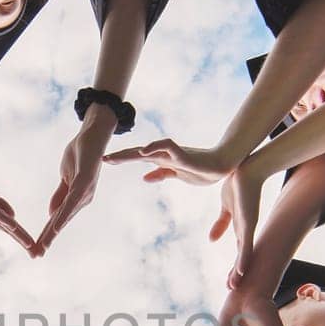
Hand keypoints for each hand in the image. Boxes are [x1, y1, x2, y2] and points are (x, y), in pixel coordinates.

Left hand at [0, 147, 35, 253]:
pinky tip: (12, 224)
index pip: (7, 226)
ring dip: (15, 233)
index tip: (35, 248)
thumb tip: (13, 216)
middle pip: (6, 229)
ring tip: (29, 243)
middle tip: (37, 254)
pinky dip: (1, 217)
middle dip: (22, 241)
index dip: (21, 236)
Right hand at [36, 117, 112, 252]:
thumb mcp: (65, 177)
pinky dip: (63, 214)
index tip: (36, 249)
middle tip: (35, 256)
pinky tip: (56, 225)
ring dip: (53, 231)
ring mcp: (85, 192)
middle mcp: (82, 199)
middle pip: (61, 222)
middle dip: (47, 239)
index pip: (58, 219)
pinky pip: (71, 201)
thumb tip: (52, 214)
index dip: (47, 234)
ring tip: (42, 246)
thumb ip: (60, 196)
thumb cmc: (80, 154)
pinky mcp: (85, 182)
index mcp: (76, 198)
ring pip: (65, 215)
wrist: (93, 135)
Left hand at [102, 137, 234, 186]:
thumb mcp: (177, 175)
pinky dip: (155, 147)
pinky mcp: (183, 153)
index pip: (137, 158)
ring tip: (114, 158)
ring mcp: (173, 153)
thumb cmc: (202, 170)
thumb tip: (144, 178)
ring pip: (147, 149)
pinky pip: (167, 147)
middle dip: (120, 156)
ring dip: (130, 153)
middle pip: (137, 153)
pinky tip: (143, 151)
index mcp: (162, 160)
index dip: (122, 158)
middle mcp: (164, 154)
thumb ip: (161, 174)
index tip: (105, 161)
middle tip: (101, 159)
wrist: (223, 166)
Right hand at [207, 168, 270, 286]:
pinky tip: (240, 269)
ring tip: (234, 285)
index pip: (238, 253)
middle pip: (243, 257)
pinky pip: (246, 243)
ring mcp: (248, 228)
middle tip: (231, 289)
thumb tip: (211, 239)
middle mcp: (246, 231)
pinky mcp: (248, 222)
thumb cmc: (238, 185)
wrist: (246, 169)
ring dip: (239, 270)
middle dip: (237, 274)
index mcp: (241, 229)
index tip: (229, 281)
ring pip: (245, 255)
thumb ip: (220, 224)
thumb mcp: (225, 208)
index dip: (234, 267)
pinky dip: (243, 257)